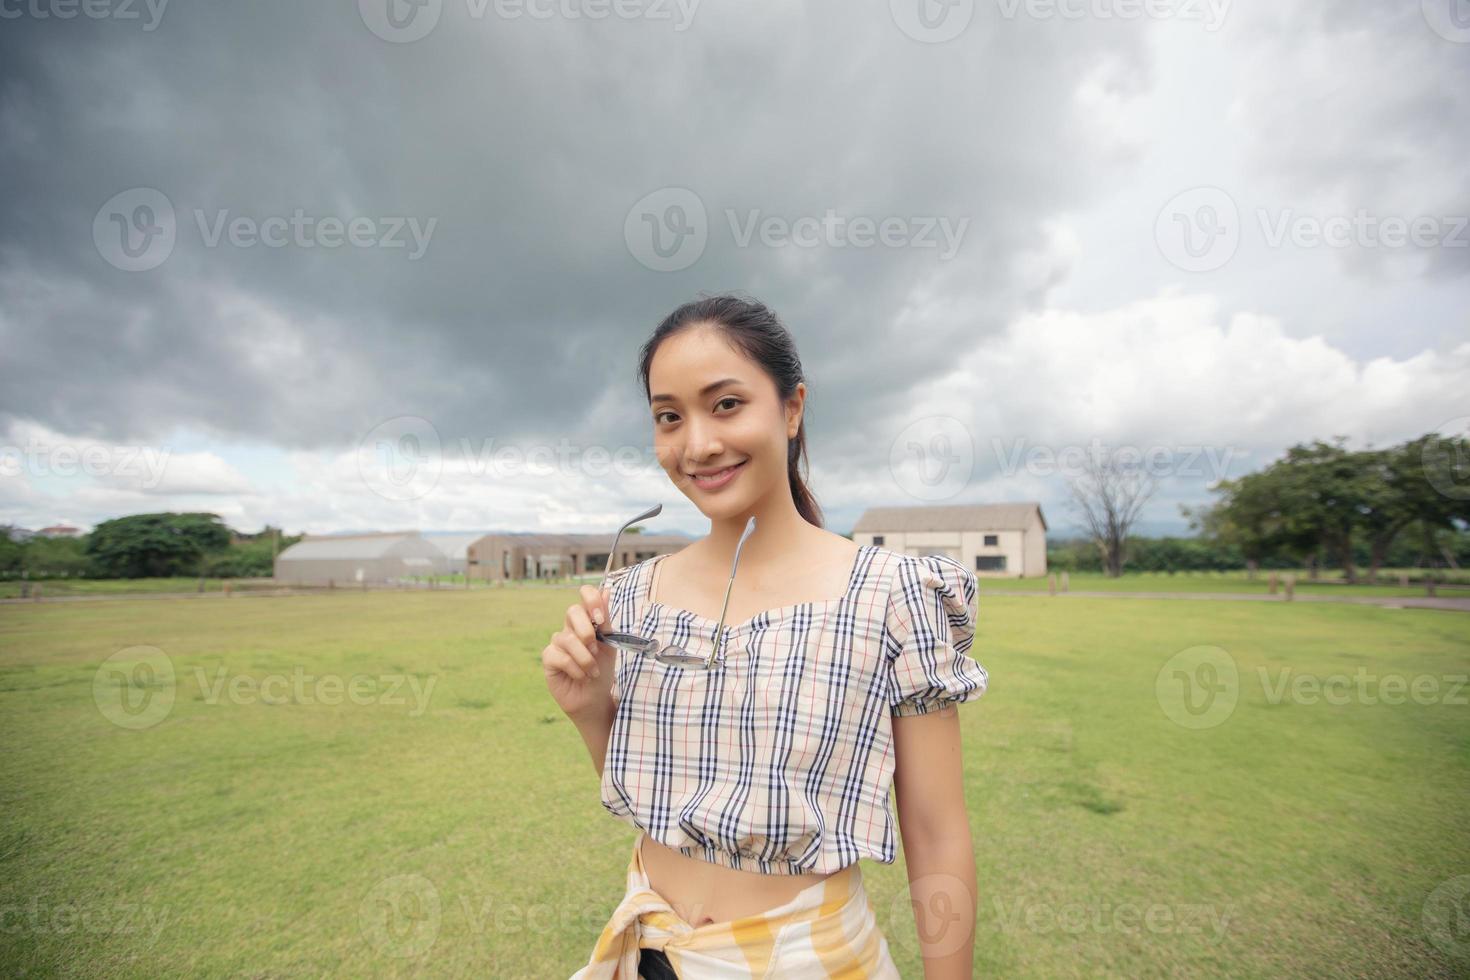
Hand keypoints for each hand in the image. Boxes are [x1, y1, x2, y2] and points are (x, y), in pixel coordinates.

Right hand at [542, 582, 617, 719]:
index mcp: (587, 620)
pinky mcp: (548, 658)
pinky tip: (581, 676)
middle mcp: (570, 627)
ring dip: (585, 658)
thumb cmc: (602, 670)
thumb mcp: (610, 645)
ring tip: (592, 671)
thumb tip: (606, 590)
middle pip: (572, 611)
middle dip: (587, 631)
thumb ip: (605, 620)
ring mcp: (557, 642)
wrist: (594, 697)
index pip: (585, 594)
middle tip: (595, 649)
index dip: (591, 600)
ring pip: (568, 639)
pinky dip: (576, 668)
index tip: (600, 619)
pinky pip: (561, 656)